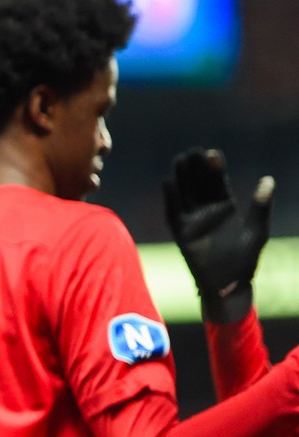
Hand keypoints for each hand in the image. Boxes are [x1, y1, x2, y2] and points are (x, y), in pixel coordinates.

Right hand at [163, 147, 274, 323]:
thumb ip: (260, 207)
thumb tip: (268, 179)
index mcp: (226, 207)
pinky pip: (173, 210)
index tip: (212, 153)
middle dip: (196, 167)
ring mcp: (192, 219)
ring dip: (181, 177)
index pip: (217, 182)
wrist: (227, 285)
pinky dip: (170, 197)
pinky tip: (167, 181)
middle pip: (199, 183)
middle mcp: (207, 210)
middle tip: (193, 151)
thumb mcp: (256, 232)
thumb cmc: (245, 261)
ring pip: (185, 192)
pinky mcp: (180, 230)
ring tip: (179, 159)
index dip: (214, 168)